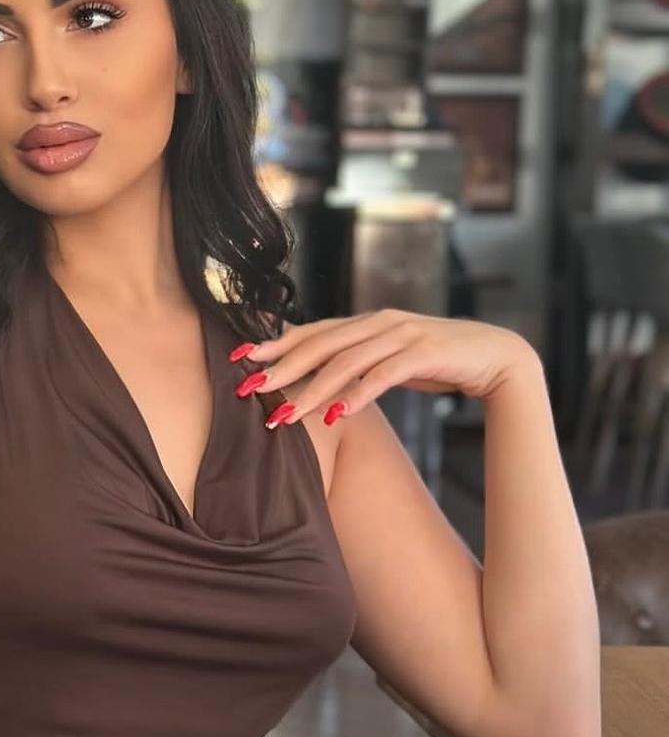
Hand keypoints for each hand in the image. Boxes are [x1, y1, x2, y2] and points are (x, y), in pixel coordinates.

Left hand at [227, 309, 538, 428]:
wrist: (498, 358)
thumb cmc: (438, 362)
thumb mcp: (390, 359)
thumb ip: (357, 363)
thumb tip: (317, 379)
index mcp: (367, 322)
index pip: (311, 332)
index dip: (274, 345)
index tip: (238, 360)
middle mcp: (379, 322)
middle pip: (320, 345)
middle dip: (281, 368)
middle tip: (249, 389)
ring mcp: (402, 334)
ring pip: (346, 361)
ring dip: (312, 389)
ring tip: (285, 414)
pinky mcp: (425, 352)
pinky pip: (385, 374)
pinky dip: (359, 393)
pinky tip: (338, 413)